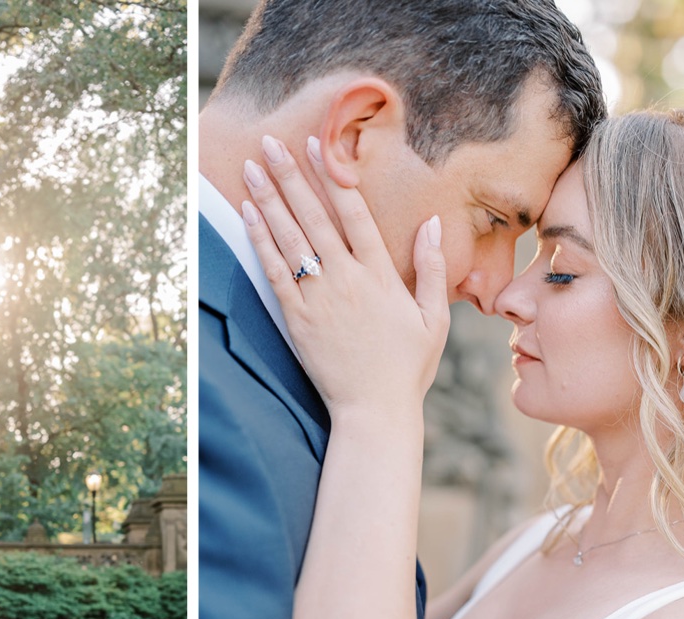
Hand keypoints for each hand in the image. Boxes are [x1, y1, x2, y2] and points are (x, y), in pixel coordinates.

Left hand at [241, 133, 449, 416]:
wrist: (374, 410)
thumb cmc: (407, 368)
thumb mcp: (434, 318)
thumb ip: (433, 269)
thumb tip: (433, 224)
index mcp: (381, 275)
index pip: (354, 212)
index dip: (333, 176)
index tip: (319, 144)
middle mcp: (347, 280)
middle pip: (314, 216)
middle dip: (291, 176)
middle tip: (271, 142)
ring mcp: (319, 298)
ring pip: (290, 238)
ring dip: (269, 199)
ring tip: (252, 166)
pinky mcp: (296, 319)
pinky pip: (274, 272)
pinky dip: (261, 241)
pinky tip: (249, 214)